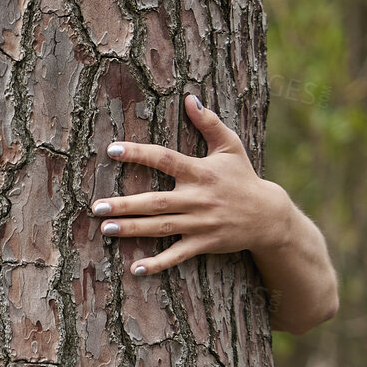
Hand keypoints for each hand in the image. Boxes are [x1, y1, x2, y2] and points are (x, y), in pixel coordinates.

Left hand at [92, 93, 291, 276]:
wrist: (269, 216)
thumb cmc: (243, 177)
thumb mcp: (230, 147)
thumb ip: (209, 123)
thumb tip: (190, 98)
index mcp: (201, 172)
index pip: (165, 159)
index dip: (139, 153)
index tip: (112, 149)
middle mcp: (198, 198)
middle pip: (156, 201)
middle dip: (126, 205)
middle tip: (97, 206)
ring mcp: (201, 224)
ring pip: (161, 228)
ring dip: (133, 230)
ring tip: (105, 229)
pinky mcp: (204, 244)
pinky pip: (178, 255)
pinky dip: (158, 263)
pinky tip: (135, 269)